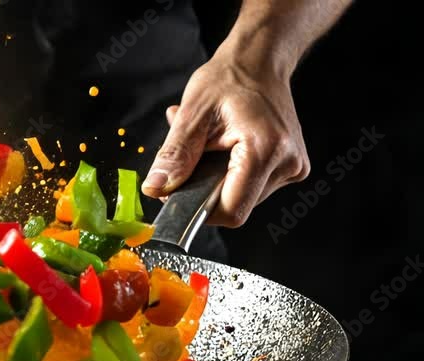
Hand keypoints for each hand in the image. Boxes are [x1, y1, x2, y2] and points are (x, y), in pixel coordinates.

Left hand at [141, 55, 310, 226]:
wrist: (259, 62)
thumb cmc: (228, 79)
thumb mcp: (192, 113)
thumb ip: (174, 155)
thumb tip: (156, 188)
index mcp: (266, 149)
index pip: (231, 210)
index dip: (198, 209)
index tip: (176, 192)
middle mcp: (287, 164)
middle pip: (234, 206)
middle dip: (204, 188)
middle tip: (191, 154)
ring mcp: (292, 168)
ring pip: (240, 198)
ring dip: (215, 179)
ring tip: (209, 144)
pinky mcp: (289, 168)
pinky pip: (250, 186)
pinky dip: (229, 173)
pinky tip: (223, 147)